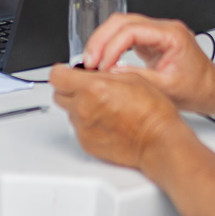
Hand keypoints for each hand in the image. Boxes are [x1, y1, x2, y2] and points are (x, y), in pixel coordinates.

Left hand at [50, 64, 183, 168]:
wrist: (158, 141)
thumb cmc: (151, 112)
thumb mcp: (131, 78)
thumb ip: (105, 73)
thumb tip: (92, 72)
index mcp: (93, 88)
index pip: (56, 76)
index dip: (62, 72)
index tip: (67, 73)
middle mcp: (83, 109)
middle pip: (59, 94)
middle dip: (70, 89)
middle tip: (87, 89)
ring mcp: (83, 128)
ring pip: (69, 112)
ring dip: (79, 107)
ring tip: (103, 107)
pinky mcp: (86, 143)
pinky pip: (78, 128)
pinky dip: (87, 123)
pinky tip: (106, 122)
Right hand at [76, 13, 214, 113]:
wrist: (211, 90)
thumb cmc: (197, 88)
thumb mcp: (166, 88)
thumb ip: (138, 78)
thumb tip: (111, 74)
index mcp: (171, 34)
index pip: (132, 30)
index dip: (111, 47)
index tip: (102, 66)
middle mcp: (163, 28)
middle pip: (122, 21)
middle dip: (101, 40)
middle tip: (88, 61)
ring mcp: (156, 32)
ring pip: (120, 25)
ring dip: (103, 42)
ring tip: (91, 62)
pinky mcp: (150, 40)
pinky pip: (125, 36)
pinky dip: (110, 46)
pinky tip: (102, 60)